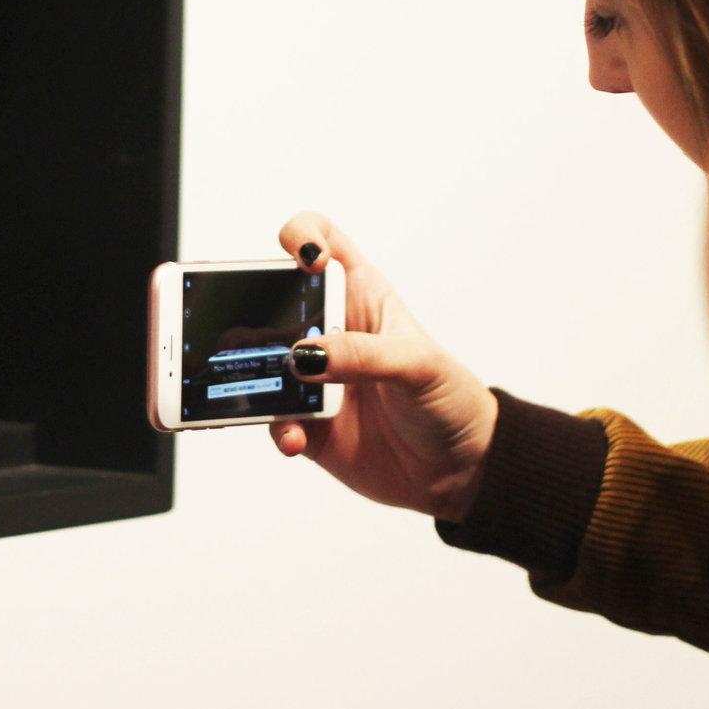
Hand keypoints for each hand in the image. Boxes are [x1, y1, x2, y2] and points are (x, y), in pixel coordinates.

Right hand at [267, 213, 499, 522]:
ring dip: (253, 375)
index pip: (321, 243)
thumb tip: (305, 355)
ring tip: (265, 393)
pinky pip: (274, 419)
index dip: (304, 237)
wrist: (459, 470)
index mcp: (360, 297)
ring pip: (262, 362)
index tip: (306, 261)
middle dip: (249, 310)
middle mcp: (330, 332)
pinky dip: (278, 428)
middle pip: (272, 301)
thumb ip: (363, 355)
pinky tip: (295, 437)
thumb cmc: (450, 400)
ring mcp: (314, 378)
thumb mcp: (418, 365)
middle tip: (253, 335)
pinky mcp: (307, 422)